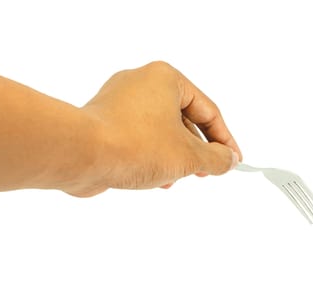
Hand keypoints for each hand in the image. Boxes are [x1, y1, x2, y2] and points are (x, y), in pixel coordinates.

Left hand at [77, 61, 241, 196]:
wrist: (79, 154)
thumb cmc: (137, 145)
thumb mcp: (188, 156)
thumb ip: (216, 158)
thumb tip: (229, 160)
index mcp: (166, 78)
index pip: (208, 110)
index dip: (225, 139)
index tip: (234, 161)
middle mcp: (142, 83)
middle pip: (184, 119)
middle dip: (197, 150)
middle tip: (208, 171)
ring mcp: (119, 101)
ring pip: (161, 131)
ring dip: (175, 157)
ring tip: (180, 178)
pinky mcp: (104, 121)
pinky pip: (139, 138)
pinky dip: (152, 157)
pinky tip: (157, 180)